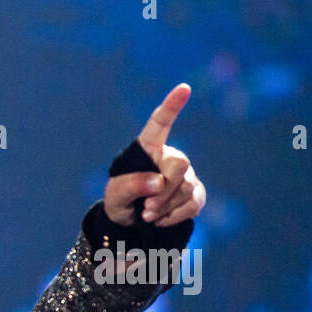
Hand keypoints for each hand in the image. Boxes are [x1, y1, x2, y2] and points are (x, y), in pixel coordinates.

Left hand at [102, 83, 207, 227]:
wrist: (130, 223)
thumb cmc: (120, 200)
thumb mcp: (115, 194)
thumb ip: (131, 186)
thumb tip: (158, 183)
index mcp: (149, 149)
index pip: (160, 124)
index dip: (171, 106)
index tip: (184, 88)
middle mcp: (170, 157)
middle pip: (179, 164)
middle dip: (163, 191)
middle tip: (145, 209)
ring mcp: (186, 175)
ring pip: (186, 188)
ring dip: (164, 207)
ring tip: (147, 214)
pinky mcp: (195, 194)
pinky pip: (194, 203)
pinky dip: (175, 216)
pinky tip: (160, 219)